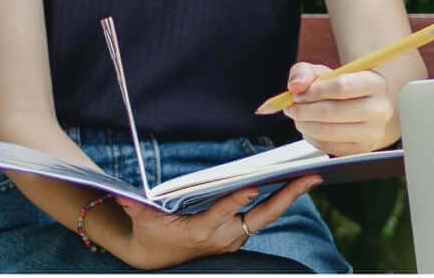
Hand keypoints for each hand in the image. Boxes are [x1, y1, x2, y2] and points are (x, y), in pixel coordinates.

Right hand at [110, 179, 321, 269]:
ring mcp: (235, 235)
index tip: (251, 186)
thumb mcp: (142, 222)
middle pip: (262, 215)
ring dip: (289, 196)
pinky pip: (262, 215)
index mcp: (202, 231)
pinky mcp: (238, 233)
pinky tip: (294, 183)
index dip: (236, 200)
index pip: (222, 213)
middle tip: (309, 177)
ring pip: (267, 215)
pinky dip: (279, 200)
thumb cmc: (150, 236)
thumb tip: (122, 194)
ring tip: (311, 175)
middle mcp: (225, 235)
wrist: (156, 259)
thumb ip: (136, 207)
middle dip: (287, 196)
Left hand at [279, 62, 399, 155]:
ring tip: (299, 117)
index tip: (298, 93)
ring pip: (327, 131)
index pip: (342, 86)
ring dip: (304, 124)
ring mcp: (373, 133)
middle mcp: (380, 109)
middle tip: (292, 107)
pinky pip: (327, 146)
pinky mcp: (361, 150)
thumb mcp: (325, 73)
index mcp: (375, 83)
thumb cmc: (343, 90)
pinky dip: (311, 137)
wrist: (364, 112)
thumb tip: (296, 86)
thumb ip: (305, 72)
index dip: (314, 91)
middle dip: (304, 110)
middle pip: (332, 111)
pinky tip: (311, 127)